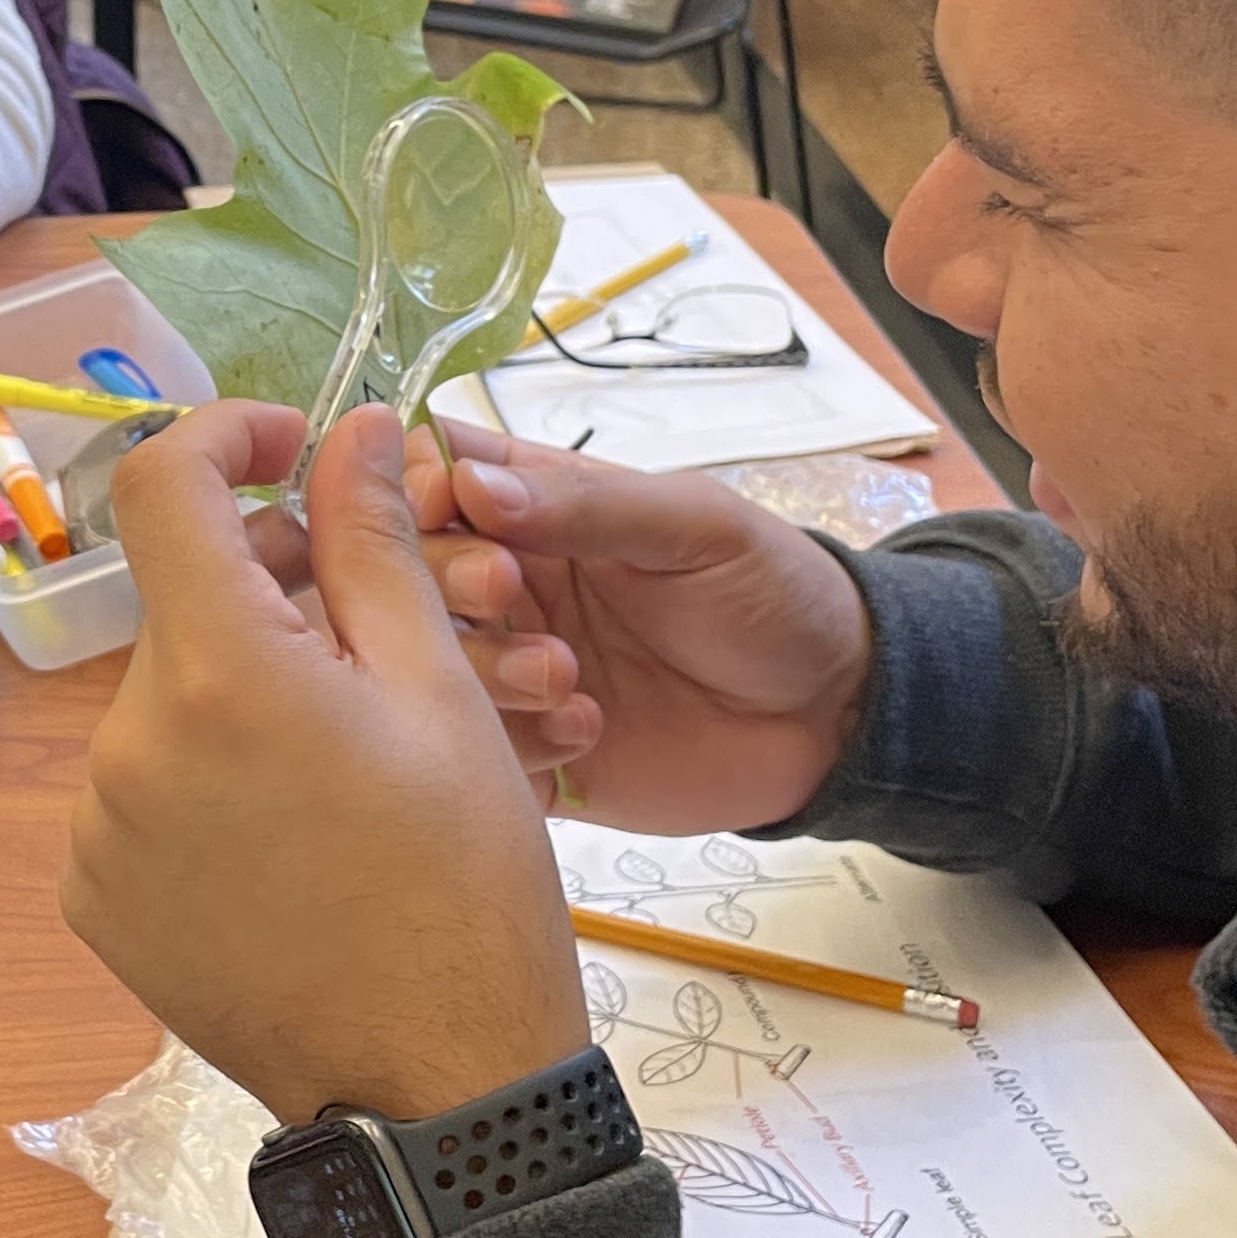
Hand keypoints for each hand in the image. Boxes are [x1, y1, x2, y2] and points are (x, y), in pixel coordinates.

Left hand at [65, 401, 593, 1127]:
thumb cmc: (464, 888)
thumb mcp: (439, 692)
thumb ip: (374, 543)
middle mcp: (126, 742)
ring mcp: (97, 829)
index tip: (291, 449)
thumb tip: (353, 425)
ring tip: (347, 757)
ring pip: (167, 702)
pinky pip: (141, 793)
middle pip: (182, 606)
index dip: (223, 437)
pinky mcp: (93, 898)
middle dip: (268, 591)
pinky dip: (206, 780)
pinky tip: (295, 833)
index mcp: (217, 674)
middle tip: (375, 630)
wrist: (436, 1093)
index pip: (159, 484)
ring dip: (242, 692)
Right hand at [399, 414, 874, 836]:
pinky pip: (474, 757)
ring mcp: (510, 676)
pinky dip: (513, 748)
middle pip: (400, 577)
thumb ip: (590, 506)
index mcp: (536, 511)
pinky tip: (584, 734)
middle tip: (508, 594)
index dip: (413, 493)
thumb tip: (473, 485)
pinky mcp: (531, 757)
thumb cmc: (774, 594)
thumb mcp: (695, 526)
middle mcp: (506, 591)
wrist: (836, 714)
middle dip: (441, 583)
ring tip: (565, 677)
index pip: (428, 480)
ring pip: (423, 671)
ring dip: (479, 672)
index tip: (447, 511)